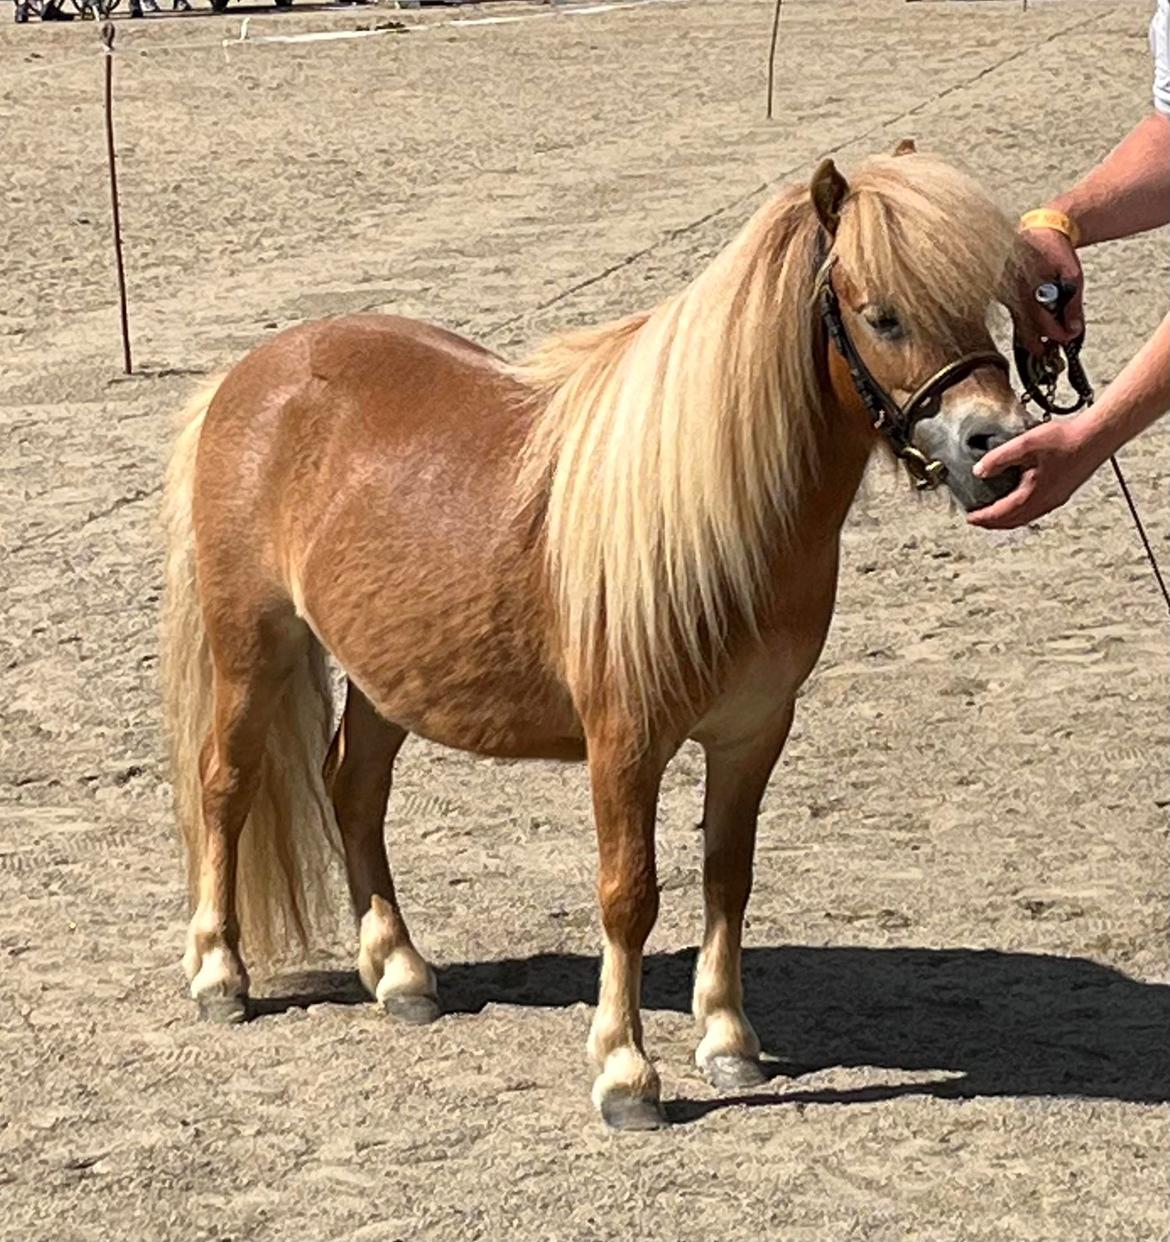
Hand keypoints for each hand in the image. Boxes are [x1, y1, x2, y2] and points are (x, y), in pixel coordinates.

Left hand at [966, 417, 1105, 529]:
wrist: (1097, 436)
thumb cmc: (1066, 439)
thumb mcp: (1026, 444)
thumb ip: (999, 458)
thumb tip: (978, 471)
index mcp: (1035, 494)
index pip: (1002, 513)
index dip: (983, 517)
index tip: (969, 518)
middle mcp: (1046, 502)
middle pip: (1013, 521)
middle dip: (993, 523)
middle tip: (977, 521)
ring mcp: (1056, 499)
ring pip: (1026, 517)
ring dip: (1007, 519)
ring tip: (993, 516)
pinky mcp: (1063, 492)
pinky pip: (1036, 510)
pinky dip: (1021, 513)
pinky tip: (1019, 504)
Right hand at [1014, 227, 1083, 353]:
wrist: (1039, 230)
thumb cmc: (1054, 249)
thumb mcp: (1072, 276)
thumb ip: (1072, 306)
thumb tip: (1073, 330)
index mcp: (1031, 288)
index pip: (1042, 323)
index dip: (1057, 335)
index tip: (1068, 338)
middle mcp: (1013, 294)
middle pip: (1025, 330)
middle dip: (1039, 343)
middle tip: (1050, 351)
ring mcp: (1006, 294)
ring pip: (1018, 323)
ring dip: (1032, 332)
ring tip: (1047, 336)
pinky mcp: (1003, 293)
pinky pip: (1014, 313)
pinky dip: (1026, 320)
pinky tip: (1037, 321)